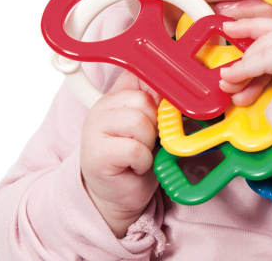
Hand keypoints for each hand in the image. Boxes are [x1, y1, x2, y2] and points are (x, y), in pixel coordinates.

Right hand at [80, 70, 160, 237]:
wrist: (118, 196)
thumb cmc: (138, 158)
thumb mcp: (152, 124)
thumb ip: (159, 103)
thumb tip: (176, 90)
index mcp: (116, 95)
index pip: (138, 74)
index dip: (158, 88)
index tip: (165, 104)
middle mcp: (101, 107)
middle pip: (143, 100)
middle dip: (155, 124)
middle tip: (148, 140)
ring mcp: (94, 129)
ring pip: (139, 123)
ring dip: (148, 144)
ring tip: (140, 154)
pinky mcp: (97, 154)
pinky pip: (135, 149)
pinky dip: (143, 161)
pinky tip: (135, 166)